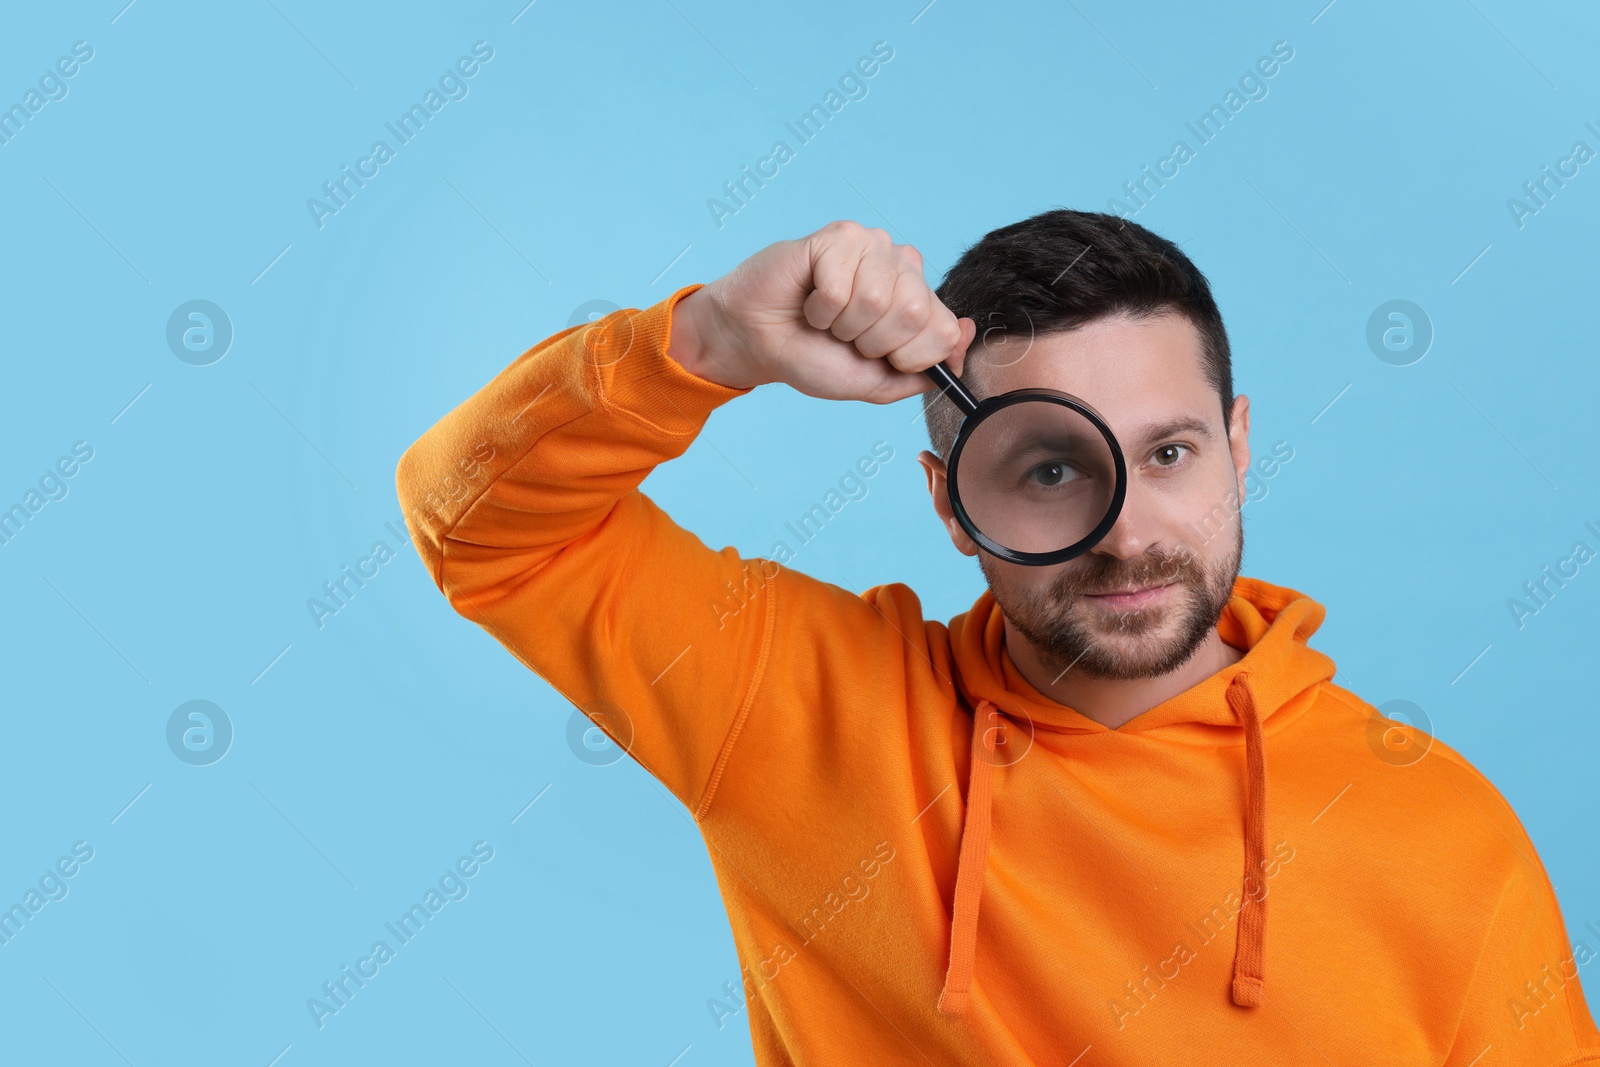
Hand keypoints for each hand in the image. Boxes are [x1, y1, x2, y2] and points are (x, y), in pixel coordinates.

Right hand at [669, 220, 976, 403]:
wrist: (759, 343)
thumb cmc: (814, 357)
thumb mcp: (877, 382)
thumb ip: (926, 370)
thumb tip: (968, 333)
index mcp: (919, 300)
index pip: (945, 331)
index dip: (907, 357)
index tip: (877, 357)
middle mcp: (902, 267)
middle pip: (914, 313)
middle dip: (873, 342)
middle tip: (846, 336)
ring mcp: (873, 247)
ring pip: (876, 298)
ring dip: (842, 325)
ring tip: (826, 319)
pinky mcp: (839, 237)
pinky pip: (841, 287)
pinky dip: (820, 309)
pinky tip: (810, 300)